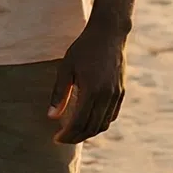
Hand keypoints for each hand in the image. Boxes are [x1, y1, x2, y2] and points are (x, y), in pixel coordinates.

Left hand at [48, 19, 127, 143]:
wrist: (109, 33)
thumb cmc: (84, 48)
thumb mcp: (66, 68)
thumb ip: (59, 94)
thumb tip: (51, 117)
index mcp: (91, 90)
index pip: (79, 122)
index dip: (67, 134)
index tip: (56, 139)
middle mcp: (106, 95)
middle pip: (92, 127)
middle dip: (76, 137)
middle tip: (63, 139)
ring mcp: (116, 94)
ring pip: (103, 124)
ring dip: (89, 132)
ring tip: (74, 133)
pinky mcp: (121, 92)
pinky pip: (111, 115)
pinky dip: (100, 123)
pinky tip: (88, 122)